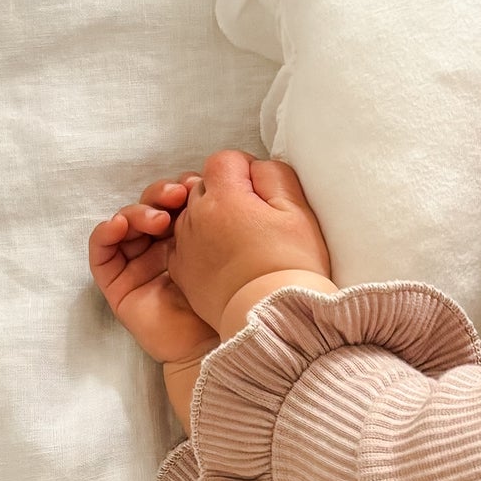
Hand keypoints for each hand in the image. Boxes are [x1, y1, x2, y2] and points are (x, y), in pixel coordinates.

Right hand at [90, 177, 223, 368]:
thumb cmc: (229, 299)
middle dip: (160, 195)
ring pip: (125, 224)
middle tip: (179, 195)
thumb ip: (222, 221)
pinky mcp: (118, 286)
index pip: (175, 203)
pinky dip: (105, 234)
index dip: (181, 189)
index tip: (198, 184)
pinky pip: (101, 255)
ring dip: (137, 212)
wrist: (217, 344)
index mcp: (189, 240)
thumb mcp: (228, 251)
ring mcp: (138, 266)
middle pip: (149, 209)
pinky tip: (120, 225)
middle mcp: (162, 250)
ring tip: (157, 218)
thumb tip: (215, 183)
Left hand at [166, 151, 332, 335]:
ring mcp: (185, 246)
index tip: (263, 193)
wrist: (274, 319)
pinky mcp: (182, 273)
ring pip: (193, 215)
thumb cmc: (291, 267)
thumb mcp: (298, 211)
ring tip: (241, 244)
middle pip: (205, 187)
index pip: (224, 161)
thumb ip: (274, 175)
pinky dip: (201, 246)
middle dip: (227, 195)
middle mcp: (196, 217)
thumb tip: (255, 168)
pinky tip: (226, 262)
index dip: (246, 170)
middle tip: (256, 220)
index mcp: (224, 197)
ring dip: (212, 221)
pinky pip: (185, 245)